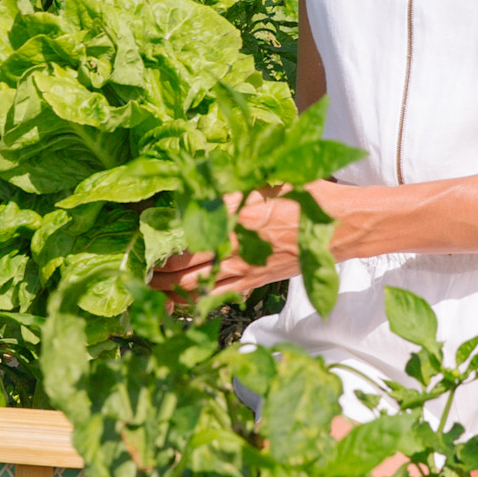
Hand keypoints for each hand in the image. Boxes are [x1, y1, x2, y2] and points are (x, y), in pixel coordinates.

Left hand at [150, 184, 326, 298]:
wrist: (341, 227)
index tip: (143, 231)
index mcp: (237, 212)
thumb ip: (239, 179)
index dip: (161, 231)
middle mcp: (235, 243)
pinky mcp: (254, 282)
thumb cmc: (308, 197)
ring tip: (147, 285)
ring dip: (167, 286)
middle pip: (182, 259)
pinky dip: (193, 300)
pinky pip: (216, 296)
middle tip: (136, 264)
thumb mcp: (272, 177)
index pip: (187, 224)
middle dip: (156, 264)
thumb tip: (205, 174)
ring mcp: (244, 267)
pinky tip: (176, 302)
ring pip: (194, 283)